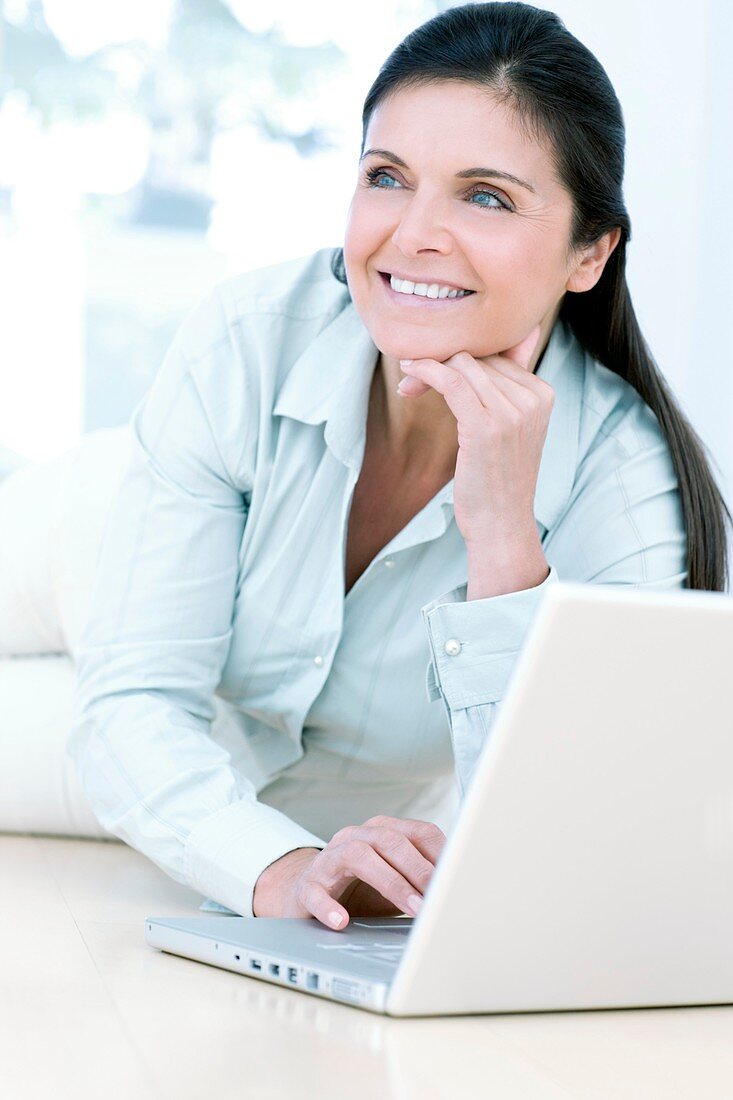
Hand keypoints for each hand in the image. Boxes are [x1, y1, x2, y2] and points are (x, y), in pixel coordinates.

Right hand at [251, 814, 446, 930]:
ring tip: (412, 909)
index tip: (458, 878)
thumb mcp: (394, 884)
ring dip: (390, 882)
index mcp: (382, 832)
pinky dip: (329, 906)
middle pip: (390, 841)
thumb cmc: (359, 889)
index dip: (441, 854)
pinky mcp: (308, 885)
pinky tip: (342, 921)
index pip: (418, 832)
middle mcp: (356, 837)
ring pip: (358, 856)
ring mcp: (329, 858)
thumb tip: (457, 898)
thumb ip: (419, 884)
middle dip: (419, 869)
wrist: (306, 894)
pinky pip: (316, 891)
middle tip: (438, 897)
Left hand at [397, 326, 553, 548]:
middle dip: (441, 362)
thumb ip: (508, 387)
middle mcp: (533, 399)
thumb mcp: (513, 428)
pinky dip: (426, 372)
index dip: (460, 358)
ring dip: (427, 367)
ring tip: (408, 383)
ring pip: (462, 365)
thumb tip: (517, 339)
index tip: (432, 370)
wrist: (502, 525)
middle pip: (478, 357)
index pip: (497, 354)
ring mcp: (512, 413)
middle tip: (410, 378)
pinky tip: (409, 375)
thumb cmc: (500, 480)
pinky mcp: (484, 427)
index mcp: (543, 393)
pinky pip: (451, 381)